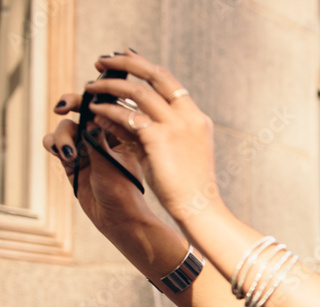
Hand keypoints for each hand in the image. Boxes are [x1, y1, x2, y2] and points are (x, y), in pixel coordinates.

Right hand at [43, 94, 151, 230]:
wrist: (117, 219)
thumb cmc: (124, 193)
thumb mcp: (112, 163)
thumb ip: (97, 141)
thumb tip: (90, 119)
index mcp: (122, 134)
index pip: (104, 107)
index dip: (91, 99)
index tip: (81, 100)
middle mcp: (103, 138)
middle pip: (81, 111)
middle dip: (70, 105)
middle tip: (61, 107)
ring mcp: (86, 149)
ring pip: (66, 128)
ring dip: (62, 134)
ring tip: (69, 153)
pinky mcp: (72, 161)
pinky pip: (55, 144)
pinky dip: (53, 144)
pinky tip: (62, 154)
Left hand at [80, 51, 226, 226]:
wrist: (200, 208)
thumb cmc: (185, 187)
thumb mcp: (167, 153)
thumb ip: (143, 131)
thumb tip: (111, 113)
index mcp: (197, 119)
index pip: (170, 82)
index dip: (146, 65)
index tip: (126, 56)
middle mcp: (189, 116)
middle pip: (156, 75)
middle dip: (126, 63)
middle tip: (102, 61)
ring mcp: (176, 126)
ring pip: (138, 91)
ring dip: (110, 85)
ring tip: (90, 87)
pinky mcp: (160, 138)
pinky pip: (127, 115)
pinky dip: (108, 110)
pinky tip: (94, 111)